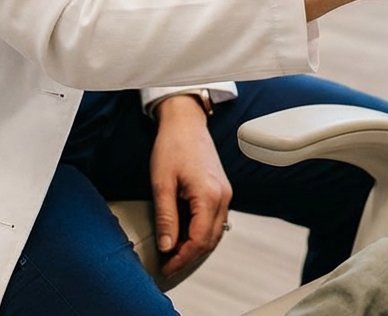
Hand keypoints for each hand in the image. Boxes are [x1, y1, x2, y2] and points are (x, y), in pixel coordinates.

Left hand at [150, 94, 232, 279]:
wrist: (185, 122)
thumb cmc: (173, 146)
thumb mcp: (162, 184)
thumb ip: (166, 218)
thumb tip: (167, 246)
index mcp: (209, 195)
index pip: (199, 240)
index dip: (182, 258)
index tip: (165, 266)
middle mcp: (223, 195)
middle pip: (211, 240)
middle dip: (189, 256)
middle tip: (167, 264)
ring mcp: (225, 192)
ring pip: (216, 232)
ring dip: (196, 246)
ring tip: (174, 252)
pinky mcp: (221, 189)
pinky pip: (216, 219)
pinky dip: (202, 232)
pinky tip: (185, 233)